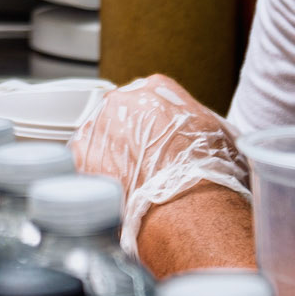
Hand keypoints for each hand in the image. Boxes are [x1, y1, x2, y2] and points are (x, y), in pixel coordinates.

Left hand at [70, 75, 249, 257]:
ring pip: (97, 138)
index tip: (152, 142)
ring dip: (107, 157)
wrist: (187, 207)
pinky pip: (81, 163)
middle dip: (125, 139)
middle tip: (140, 166)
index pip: (144, 97)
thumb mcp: (215, 132)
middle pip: (116, 115)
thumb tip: (193, 129)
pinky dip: (93, 177)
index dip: (149, 124)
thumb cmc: (207, 174)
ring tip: (127, 184)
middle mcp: (122, 101)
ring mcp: (97, 127)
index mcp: (155, 88)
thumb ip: (193, 120)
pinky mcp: (80, 157)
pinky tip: (112, 192)